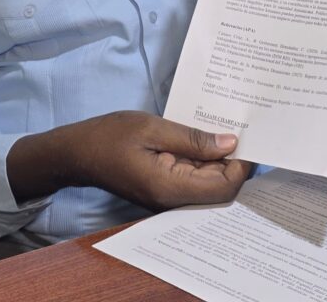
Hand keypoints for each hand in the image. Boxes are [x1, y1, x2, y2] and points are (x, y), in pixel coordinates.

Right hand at [7, 111, 251, 210]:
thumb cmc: (110, 136)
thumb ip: (193, 138)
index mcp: (169, 187)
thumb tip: (230, 142)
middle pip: (219, 189)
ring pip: (208, 185)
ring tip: (224, 129)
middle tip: (242, 128)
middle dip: (234, 161)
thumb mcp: (153, 127)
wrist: (77, 153)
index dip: (241, 166)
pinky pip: (193, 179)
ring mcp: (167, 196)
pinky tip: (205, 139)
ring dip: (220, 160)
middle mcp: (171, 199)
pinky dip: (204, 161)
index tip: (249, 138)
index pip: (222, 188)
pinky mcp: (163, 188)